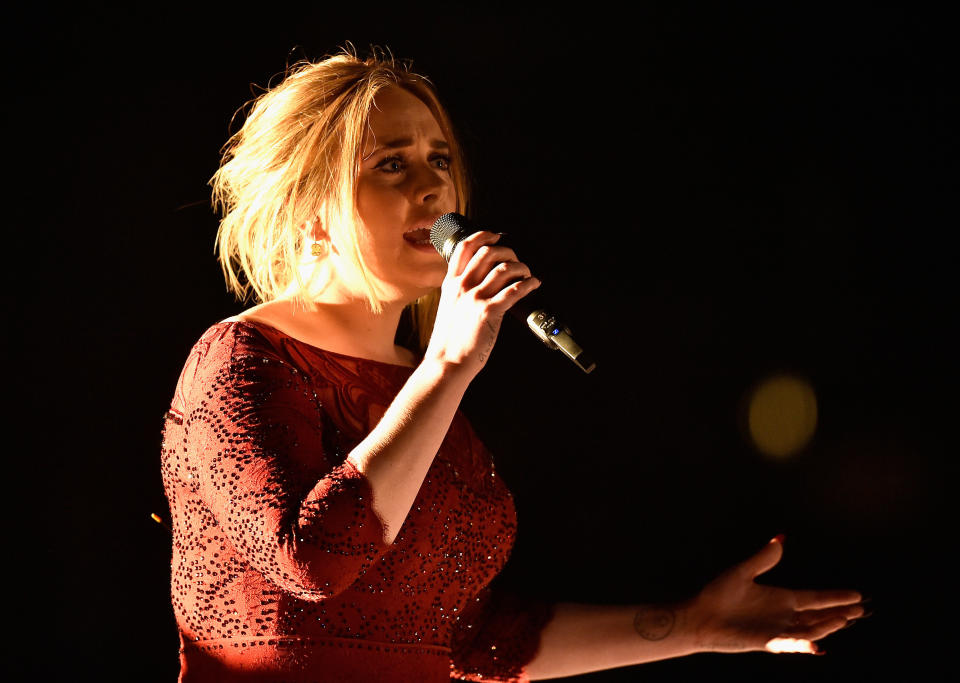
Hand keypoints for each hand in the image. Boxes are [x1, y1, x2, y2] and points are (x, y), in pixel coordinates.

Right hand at [424, 231, 539, 378]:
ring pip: (504, 269)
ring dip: (521, 267)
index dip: (482, 236)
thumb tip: (478, 283)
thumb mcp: (448, 308)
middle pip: (488, 253)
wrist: (447, 362)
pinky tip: (533, 284)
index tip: (495, 236)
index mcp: (451, 284)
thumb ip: (460, 293)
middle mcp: (462, 287)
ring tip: (527, 273)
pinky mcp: (489, 312)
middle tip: (515, 259)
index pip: (464, 248)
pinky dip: (528, 284)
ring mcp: (475, 298)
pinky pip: (514, 290)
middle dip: (507, 251)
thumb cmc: (448, 341)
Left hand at [688, 537, 864, 653]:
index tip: (857, 595)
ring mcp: (777, 630)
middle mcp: (783, 616)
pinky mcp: (766, 643)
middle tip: (861, 610)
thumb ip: (763, 559)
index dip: (835, 596)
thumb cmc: (718, 594)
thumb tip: (780, 539)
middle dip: (839, 613)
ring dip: (827, 626)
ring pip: (810, 630)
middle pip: (818, 615)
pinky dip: (803, 644)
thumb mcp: (742, 572)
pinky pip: (789, 644)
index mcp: (781, 598)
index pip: (815, 598)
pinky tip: (816, 644)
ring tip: (844, 619)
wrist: (699, 617)